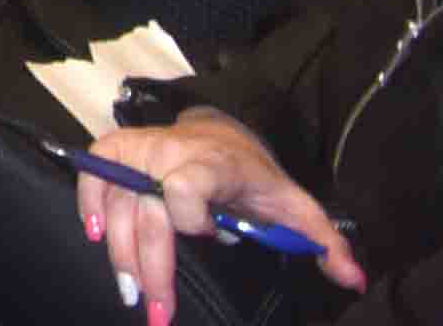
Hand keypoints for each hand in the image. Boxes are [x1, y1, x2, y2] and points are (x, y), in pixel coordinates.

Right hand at [79, 113, 363, 315]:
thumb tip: (353, 280)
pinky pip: (93, 176)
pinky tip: (96, 238)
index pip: (187, 184)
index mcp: (216, 164)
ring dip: (122, 254)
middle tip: (156, 312)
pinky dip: (89, 205)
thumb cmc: (257, 176)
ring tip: (132, 294)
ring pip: (119, 204)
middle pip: (149, 211)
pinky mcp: (117, 150)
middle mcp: (171, 154)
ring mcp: (140, 151)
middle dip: (151, 266)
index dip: (188, 213)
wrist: (221, 133)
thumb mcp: (295, 204)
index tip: (207, 236)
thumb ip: (324, 241)